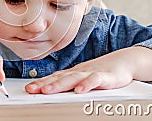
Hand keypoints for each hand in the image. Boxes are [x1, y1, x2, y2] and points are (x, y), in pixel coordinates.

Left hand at [25, 46, 151, 93]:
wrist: (124, 62)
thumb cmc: (102, 71)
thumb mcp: (83, 78)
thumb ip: (68, 83)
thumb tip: (50, 88)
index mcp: (73, 73)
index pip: (54, 78)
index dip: (41, 83)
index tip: (27, 88)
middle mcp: (79, 72)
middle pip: (60, 78)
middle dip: (45, 84)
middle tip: (31, 89)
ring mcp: (92, 73)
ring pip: (74, 78)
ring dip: (60, 84)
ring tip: (48, 90)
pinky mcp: (106, 77)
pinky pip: (95, 80)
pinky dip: (87, 84)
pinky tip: (80, 90)